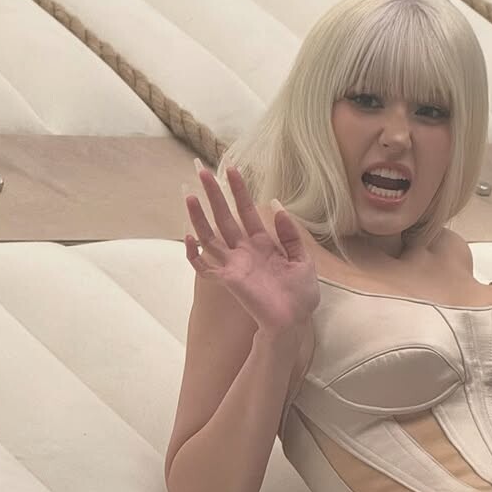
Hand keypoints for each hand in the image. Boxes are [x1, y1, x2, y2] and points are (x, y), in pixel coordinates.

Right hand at [184, 162, 320, 336]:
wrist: (295, 322)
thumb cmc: (300, 295)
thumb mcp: (303, 260)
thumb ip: (291, 235)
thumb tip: (278, 208)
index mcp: (263, 244)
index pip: (247, 211)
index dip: (239, 191)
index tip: (232, 169)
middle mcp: (245, 251)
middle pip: (224, 217)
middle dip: (214, 195)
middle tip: (202, 171)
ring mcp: (234, 265)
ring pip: (210, 237)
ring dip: (199, 217)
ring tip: (189, 196)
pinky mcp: (228, 280)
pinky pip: (204, 267)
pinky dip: (194, 255)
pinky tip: (189, 237)